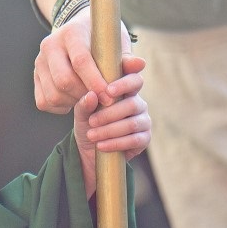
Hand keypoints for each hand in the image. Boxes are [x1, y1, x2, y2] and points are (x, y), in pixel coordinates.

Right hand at [34, 7, 133, 113]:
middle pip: (64, 80)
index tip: (109, 97)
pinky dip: (60, 107)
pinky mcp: (35, 76)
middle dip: (85, 96)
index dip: (95, 82)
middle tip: (101, 101)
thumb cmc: (102, 38)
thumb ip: (125, 57)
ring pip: (54, 94)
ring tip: (88, 99)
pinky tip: (74, 100)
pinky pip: (44, 101)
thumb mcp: (116, 42)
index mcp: (71, 33)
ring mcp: (39, 61)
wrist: (78, 29)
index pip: (81, 61)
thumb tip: (139, 65)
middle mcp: (50, 45)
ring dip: (73, 103)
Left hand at [74, 54, 150, 196]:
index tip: (109, 90)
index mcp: (125, 90)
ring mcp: (144, 120)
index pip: (134, 79)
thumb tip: (92, 95)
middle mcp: (138, 103)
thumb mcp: (82, 112)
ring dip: (109, 130)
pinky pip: (134, 140)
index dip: (125, 82)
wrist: (90, 148)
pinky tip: (101, 145)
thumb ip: (85, 103)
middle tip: (91, 121)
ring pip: (132, 124)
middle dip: (109, 114)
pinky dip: (115, 143)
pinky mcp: (145, 138)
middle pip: (131, 104)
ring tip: (92, 135)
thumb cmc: (89, 123)